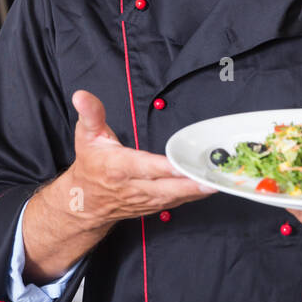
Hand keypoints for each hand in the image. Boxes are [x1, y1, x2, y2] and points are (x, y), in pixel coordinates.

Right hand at [61, 90, 214, 230]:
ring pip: (174, 197)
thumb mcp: (86, 135)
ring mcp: (145, 200)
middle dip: (190, 184)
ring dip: (197, 191)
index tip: (181, 163)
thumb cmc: (90, 165)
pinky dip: (193, 196)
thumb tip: (82, 95)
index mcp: (118, 167)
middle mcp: (133, 186)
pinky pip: (176, 203)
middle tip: (213, 177)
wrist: (85, 201)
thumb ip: (90, 114)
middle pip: (166, 187)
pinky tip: (209, 188)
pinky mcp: (153, 206)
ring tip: (219, 181)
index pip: (144, 167)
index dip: (164, 167)